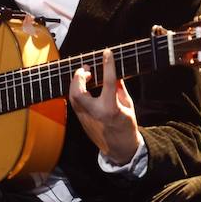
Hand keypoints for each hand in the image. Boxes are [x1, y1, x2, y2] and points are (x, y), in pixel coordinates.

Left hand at [69, 48, 139, 163]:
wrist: (120, 148)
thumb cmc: (127, 126)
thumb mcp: (128, 105)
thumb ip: (120, 88)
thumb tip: (115, 72)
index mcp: (111, 109)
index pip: (108, 82)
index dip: (108, 66)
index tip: (107, 53)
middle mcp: (95, 113)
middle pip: (77, 92)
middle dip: (78, 77)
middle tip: (86, 69)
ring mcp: (85, 117)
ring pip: (72, 96)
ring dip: (76, 82)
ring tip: (85, 75)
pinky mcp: (80, 119)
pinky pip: (74, 101)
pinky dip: (77, 90)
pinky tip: (84, 86)